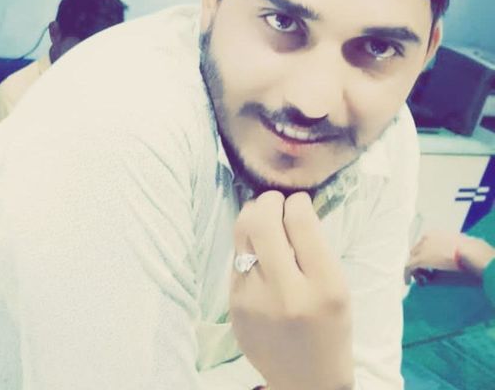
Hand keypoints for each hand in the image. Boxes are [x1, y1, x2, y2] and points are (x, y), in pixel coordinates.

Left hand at [230, 191, 353, 389]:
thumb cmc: (330, 329)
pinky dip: (247, 244)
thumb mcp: (338, 288)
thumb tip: (292, 205)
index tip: (299, 201)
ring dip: (252, 215)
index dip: (297, 202)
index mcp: (324, 288)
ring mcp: (253, 300)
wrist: (305, 381)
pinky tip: (257, 247)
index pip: (300, 223)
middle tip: (275, 200)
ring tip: (262, 216)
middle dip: (268, 201)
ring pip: (242, 234)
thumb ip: (315, 248)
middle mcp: (286, 293)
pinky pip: (236, 257)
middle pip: (262, 222)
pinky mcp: (234, 305)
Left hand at [405, 231, 494, 282]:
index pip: (425, 244)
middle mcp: (426, 239)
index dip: (426, 255)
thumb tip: (458, 252)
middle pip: (417, 251)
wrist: (469, 251)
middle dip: (419, 262)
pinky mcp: (420, 259)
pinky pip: (409, 267)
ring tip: (421, 280)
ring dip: (415, 270)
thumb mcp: (461, 244)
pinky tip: (407, 282)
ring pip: (412, 259)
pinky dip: (407, 274)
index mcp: (435, 234)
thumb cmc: (470, 248)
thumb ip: (454, 247)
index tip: (430, 265)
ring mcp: (422, 248)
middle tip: (424, 273)